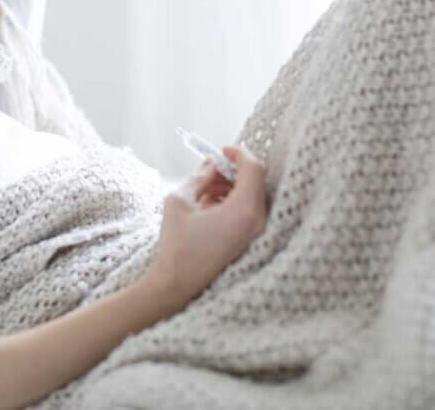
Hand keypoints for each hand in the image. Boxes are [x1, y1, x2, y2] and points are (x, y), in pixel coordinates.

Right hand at [145, 143, 267, 311]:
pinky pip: (249, 211)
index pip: (254, 168)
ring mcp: (256, 234)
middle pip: (255, 181)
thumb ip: (200, 176)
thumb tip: (211, 163)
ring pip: (252, 195)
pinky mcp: (250, 242)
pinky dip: (233, 201)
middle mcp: (257, 222)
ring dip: (231, 186)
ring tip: (204, 192)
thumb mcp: (180, 200)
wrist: (177, 284)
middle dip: (232, 171)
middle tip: (209, 170)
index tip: (222, 150)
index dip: (239, 153)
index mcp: (244, 210)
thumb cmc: (177, 244)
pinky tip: (210, 207)